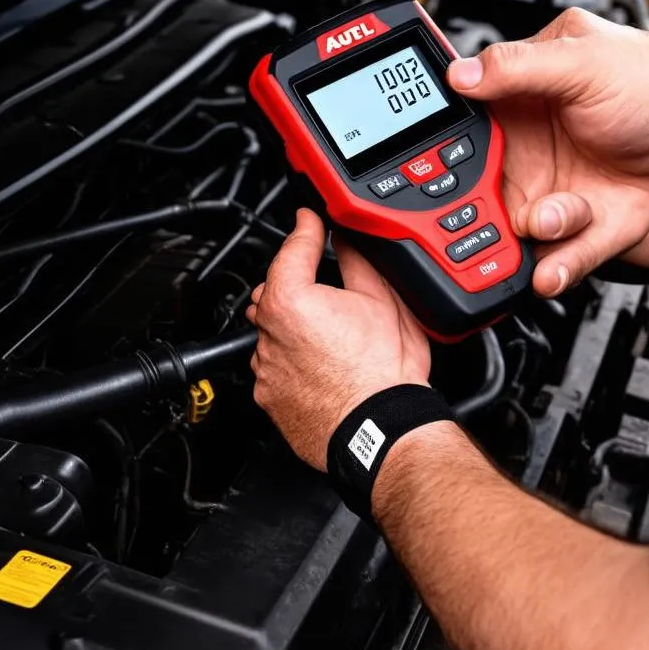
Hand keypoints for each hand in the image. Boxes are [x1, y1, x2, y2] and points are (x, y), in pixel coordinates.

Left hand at [246, 208, 430, 470]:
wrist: (381, 428)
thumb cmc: (383, 372)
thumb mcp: (382, 300)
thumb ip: (357, 260)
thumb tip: (348, 240)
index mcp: (291, 299)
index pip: (291, 249)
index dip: (305, 229)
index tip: (310, 221)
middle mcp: (268, 332)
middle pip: (275, 291)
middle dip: (296, 284)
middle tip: (328, 287)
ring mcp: (265, 368)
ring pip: (272, 331)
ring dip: (293, 326)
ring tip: (331, 336)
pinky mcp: (268, 397)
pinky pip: (274, 366)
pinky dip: (291, 360)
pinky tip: (321, 364)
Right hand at [448, 8, 648, 295]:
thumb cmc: (648, 78)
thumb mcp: (576, 59)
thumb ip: (515, 67)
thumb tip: (459, 74)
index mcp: (519, 111)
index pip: (472, 145)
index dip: (459, 167)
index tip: (456, 183)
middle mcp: (535, 156)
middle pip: (494, 198)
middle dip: (495, 215)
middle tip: (504, 213)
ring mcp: (564, 192)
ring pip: (532, 232)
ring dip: (538, 235)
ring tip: (547, 220)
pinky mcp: (594, 225)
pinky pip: (569, 254)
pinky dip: (559, 268)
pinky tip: (550, 273)